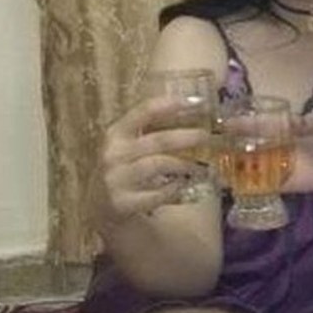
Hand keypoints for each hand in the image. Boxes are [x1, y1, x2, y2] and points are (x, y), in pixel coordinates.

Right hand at [92, 96, 210, 224]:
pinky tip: (185, 189)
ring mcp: (116, 179)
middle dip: (190, 137)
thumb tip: (196, 111)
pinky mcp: (122, 204)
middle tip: (213, 138)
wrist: (100, 210)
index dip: (173, 104)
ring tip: (203, 168)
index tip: (200, 101)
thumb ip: (157, 131)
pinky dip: (176, 190)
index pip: (146, 111)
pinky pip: (159, 194)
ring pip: (160, 165)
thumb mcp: (132, 147)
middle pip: (160, 140)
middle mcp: (114, 154)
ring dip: (186, 165)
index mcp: (117, 133)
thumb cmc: (126, 172)